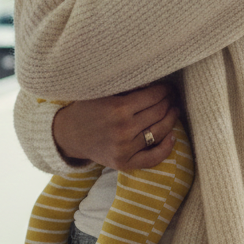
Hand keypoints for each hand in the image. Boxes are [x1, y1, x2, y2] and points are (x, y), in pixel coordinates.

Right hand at [52, 82, 180, 170]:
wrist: (69, 135)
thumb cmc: (88, 108)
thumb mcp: (103, 91)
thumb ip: (127, 85)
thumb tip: (154, 79)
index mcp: (118, 108)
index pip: (153, 96)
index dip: (165, 90)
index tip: (167, 87)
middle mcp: (123, 129)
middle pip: (159, 112)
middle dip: (169, 102)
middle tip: (171, 96)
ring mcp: (124, 148)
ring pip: (159, 132)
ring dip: (171, 119)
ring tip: (173, 110)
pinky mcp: (124, 163)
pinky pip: (153, 158)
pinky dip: (166, 148)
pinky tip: (173, 136)